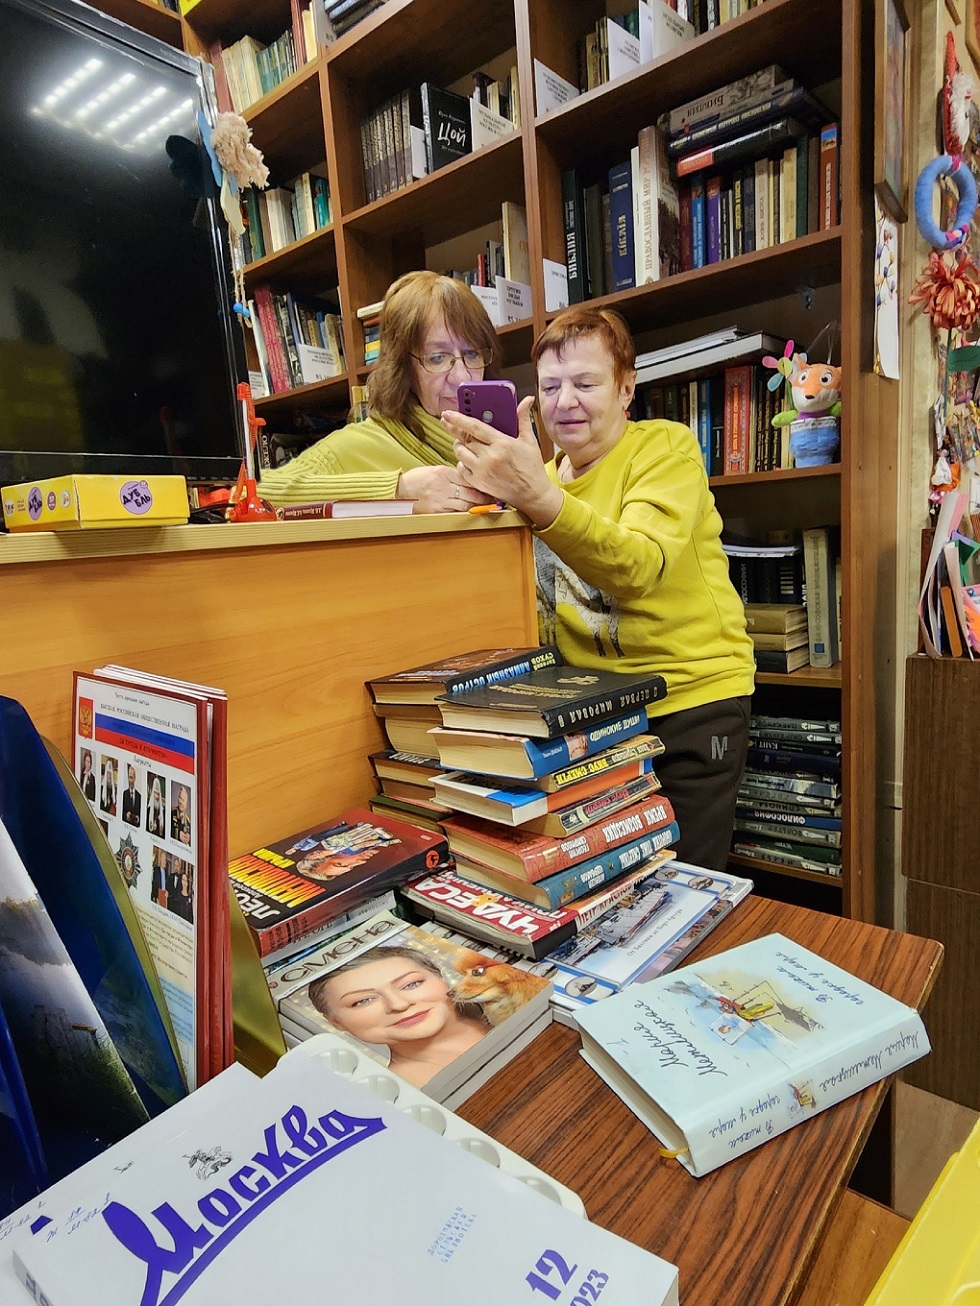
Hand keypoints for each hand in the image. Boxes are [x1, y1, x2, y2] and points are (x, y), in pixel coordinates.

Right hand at [396, 464, 494, 513]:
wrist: (400, 491)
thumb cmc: (418, 479)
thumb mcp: (435, 470)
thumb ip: (452, 474)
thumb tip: (469, 478)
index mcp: (444, 473)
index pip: (468, 476)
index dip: (481, 481)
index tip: (491, 483)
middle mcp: (443, 486)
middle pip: (470, 492)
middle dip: (484, 496)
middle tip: (495, 498)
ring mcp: (440, 500)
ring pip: (465, 505)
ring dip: (478, 507)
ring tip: (487, 507)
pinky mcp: (437, 511)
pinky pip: (455, 513)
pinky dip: (465, 513)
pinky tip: (473, 513)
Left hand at [442, 396, 563, 527]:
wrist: (532, 495)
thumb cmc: (532, 468)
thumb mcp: (529, 441)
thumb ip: (523, 419)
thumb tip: (527, 400)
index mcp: (502, 443)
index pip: (475, 427)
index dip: (459, 418)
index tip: (448, 413)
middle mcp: (490, 457)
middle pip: (464, 439)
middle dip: (455, 430)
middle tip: (449, 423)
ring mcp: (482, 471)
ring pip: (460, 452)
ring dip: (459, 445)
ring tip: (463, 441)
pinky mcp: (478, 482)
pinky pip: (461, 468)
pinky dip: (462, 461)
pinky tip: (468, 458)